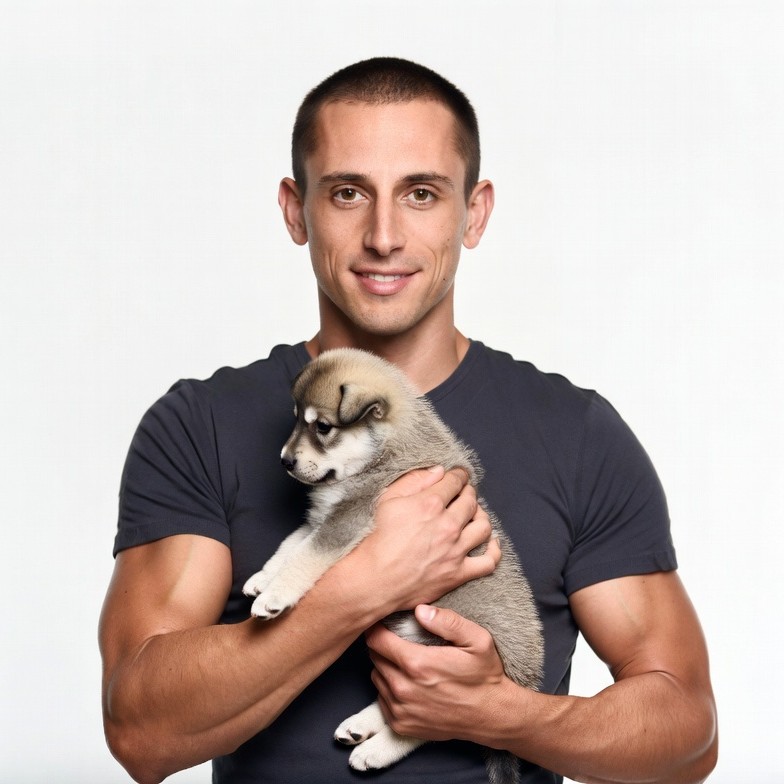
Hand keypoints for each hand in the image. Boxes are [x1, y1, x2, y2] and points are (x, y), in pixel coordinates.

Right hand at [351, 467, 500, 611]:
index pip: (455, 481)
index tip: (459, 475)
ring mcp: (456, 550)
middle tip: (464, 494)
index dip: (459, 475)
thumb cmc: (379, 538)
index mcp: (430, 503)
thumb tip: (438, 472)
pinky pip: (488, 562)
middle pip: (471, 501)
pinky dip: (495, 550)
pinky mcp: (459, 573)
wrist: (376, 579)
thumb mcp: (388, 500)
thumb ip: (414, 481)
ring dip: (482, 516)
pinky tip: (492, 542)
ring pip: (484, 526)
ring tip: (475, 515)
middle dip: (469, 493)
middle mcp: (448, 525)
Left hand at [366, 604, 508, 742]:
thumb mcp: (477, 640)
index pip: (376, 640)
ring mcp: (401, 710)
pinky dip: (389, 689)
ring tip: (406, 662)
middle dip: (383, 646)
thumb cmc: (484, 675)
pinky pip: (382, 699)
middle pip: (374, 657)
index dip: (378, 628)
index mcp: (418, 664)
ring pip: (376, 677)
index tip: (385, 623)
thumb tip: (420, 610)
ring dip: (386, 667)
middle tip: (399, 641)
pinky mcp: (401, 726)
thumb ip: (448, 621)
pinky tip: (408, 683)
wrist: (492, 716)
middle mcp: (403, 688)